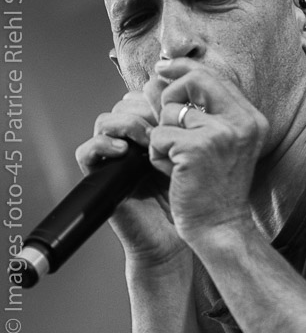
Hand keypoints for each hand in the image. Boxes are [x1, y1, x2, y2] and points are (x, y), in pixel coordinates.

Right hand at [75, 90, 185, 266]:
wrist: (175, 238)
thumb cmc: (189, 197)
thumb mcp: (192, 154)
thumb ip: (185, 126)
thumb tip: (182, 95)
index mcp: (153, 131)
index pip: (144, 96)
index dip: (157, 96)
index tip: (176, 107)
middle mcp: (131, 140)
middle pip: (125, 104)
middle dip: (145, 108)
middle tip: (162, 123)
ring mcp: (113, 157)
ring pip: (106, 121)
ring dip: (127, 123)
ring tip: (147, 138)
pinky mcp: (100, 176)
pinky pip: (86, 151)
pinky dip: (102, 145)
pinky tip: (123, 151)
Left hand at [144, 58, 268, 244]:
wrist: (220, 227)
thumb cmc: (215, 188)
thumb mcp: (218, 143)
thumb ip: (200, 110)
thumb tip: (161, 76)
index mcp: (250, 118)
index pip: (214, 75)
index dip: (184, 68)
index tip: (162, 68)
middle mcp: (242, 121)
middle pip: (194, 79)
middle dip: (170, 94)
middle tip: (165, 117)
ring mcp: (221, 134)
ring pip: (169, 111)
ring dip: (163, 136)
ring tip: (178, 161)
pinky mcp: (196, 149)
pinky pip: (158, 135)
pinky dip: (157, 155)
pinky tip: (174, 173)